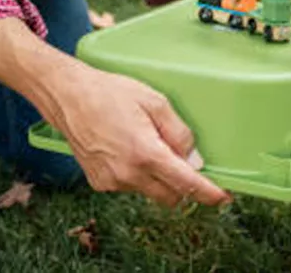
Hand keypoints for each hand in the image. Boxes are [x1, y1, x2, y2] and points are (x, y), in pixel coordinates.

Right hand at [52, 62, 230, 207]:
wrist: (67, 96)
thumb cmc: (110, 93)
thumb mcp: (154, 102)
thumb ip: (178, 133)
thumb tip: (194, 159)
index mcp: (145, 153)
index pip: (186, 184)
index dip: (208, 193)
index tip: (223, 197)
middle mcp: (128, 174)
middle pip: (170, 196)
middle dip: (182, 185)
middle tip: (181, 161)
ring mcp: (111, 182)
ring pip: (149, 191)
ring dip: (156, 177)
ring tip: (143, 143)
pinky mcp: (99, 183)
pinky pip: (129, 186)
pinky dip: (136, 175)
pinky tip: (125, 149)